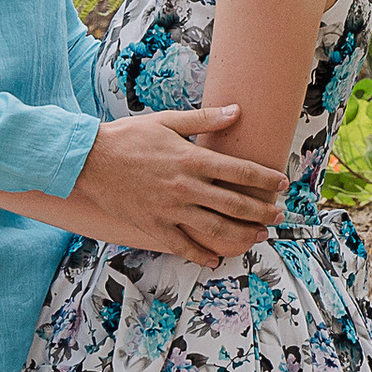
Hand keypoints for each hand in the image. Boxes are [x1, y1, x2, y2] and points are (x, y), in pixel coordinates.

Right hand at [69, 107, 283, 267]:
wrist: (89, 161)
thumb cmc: (128, 137)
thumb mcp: (167, 121)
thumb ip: (204, 119)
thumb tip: (237, 111)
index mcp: (192, 159)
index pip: (241, 171)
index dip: (266, 179)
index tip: (282, 183)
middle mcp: (186, 187)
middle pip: (236, 204)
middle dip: (263, 211)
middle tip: (279, 214)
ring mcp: (171, 210)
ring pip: (217, 229)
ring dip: (243, 234)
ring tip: (260, 235)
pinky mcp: (154, 226)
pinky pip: (184, 247)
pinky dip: (203, 256)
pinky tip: (217, 259)